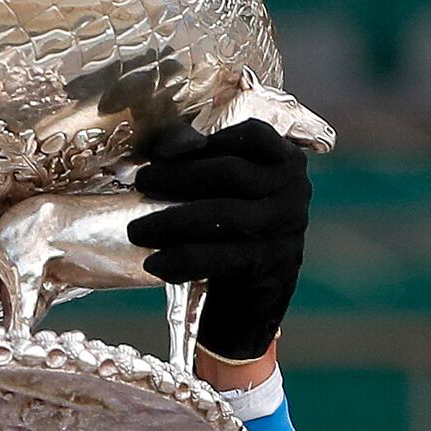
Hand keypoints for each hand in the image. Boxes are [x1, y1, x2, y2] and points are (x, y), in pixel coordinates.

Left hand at [127, 118, 310, 362]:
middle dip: (179, 177)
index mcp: (285, 160)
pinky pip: (224, 258)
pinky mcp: (272, 265)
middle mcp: (294, 190)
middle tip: (141, 183)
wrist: (253, 295)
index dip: (208, 140)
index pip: (251, 135)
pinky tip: (155, 263)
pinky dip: (185, 260)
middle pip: (232, 173)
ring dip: (174, 221)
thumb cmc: (230, 227)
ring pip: (226, 216)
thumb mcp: (224, 189)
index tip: (161, 153)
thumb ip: (201, 160)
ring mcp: (287, 228)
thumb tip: (165, 150)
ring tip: (137, 230)